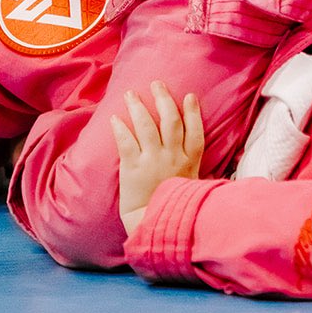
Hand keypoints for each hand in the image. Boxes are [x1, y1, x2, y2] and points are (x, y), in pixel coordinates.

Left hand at [110, 81, 203, 236]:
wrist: (155, 228)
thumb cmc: (174, 210)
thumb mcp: (192, 188)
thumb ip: (193, 170)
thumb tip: (196, 159)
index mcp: (189, 162)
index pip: (195, 131)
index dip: (192, 111)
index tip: (189, 96)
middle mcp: (173, 157)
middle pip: (170, 120)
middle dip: (164, 99)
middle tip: (156, 83)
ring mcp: (153, 161)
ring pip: (147, 125)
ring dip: (138, 106)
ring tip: (131, 94)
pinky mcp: (133, 168)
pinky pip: (126, 142)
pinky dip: (120, 128)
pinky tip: (115, 118)